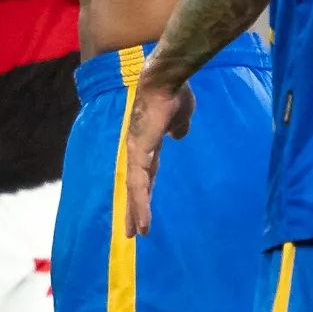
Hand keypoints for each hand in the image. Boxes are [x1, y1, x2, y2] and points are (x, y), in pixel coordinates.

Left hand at [122, 75, 193, 236]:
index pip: (144, 176)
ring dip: (137, 212)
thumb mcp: (180, 116)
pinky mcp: (139, 150)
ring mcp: (135, 151)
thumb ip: (178, 127)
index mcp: (147, 145)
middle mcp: (137, 151)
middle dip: (134, 209)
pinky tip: (142, 217)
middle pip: (136, 187)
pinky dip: (140, 201)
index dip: (143, 193)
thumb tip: (178, 135)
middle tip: (132, 232)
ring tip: (138, 232)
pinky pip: (138, 182)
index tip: (143, 209)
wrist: (166, 79)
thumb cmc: (174, 94)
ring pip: (135, 189)